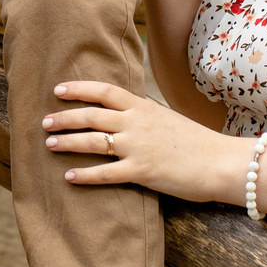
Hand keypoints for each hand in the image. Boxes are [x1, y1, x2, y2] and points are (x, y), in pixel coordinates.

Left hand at [43, 79, 246, 203]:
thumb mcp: (168, 119)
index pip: (104, 91)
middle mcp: (137, 123)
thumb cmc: (197, 143)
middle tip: (44, 121)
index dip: (78, 89)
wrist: (222, 162)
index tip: (58, 90)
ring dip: (68, 143)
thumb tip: (125, 112)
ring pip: (93, 142)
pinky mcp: (141, 172)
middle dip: (64, 117)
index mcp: (144, 107)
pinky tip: (69, 177)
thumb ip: (144, 115)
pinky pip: (106, 173)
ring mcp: (138, 147)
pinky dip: (84, 175)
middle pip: (91, 116)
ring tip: (49, 145)